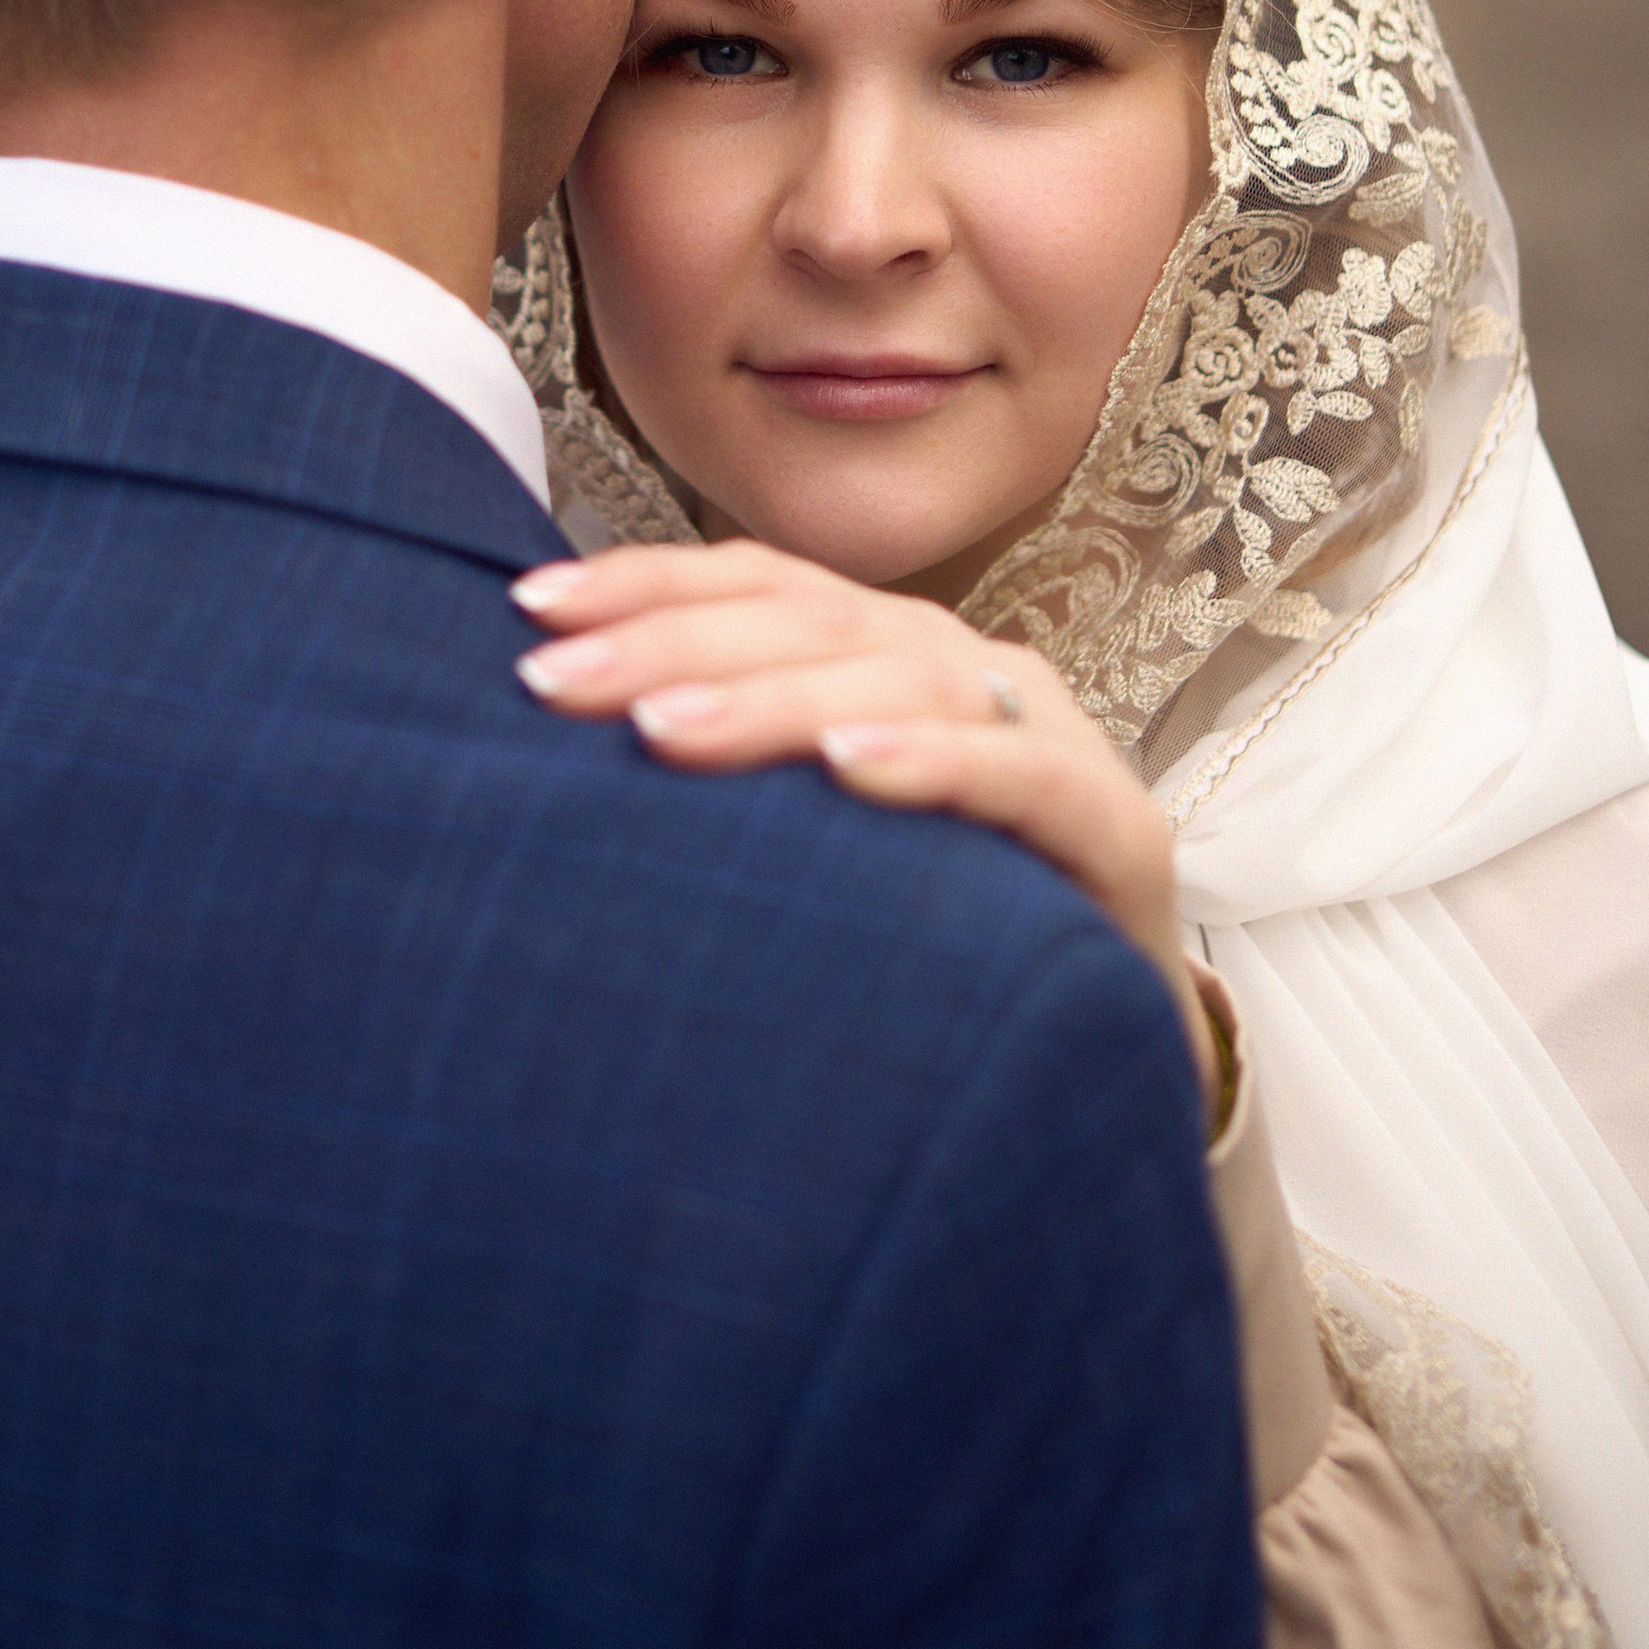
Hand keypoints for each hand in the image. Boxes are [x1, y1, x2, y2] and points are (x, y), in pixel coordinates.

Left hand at [512, 541, 1215, 1116]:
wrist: (1102, 1064)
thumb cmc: (931, 944)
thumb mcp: (812, 847)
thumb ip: (724, 784)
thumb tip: (547, 744)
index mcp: (892, 657)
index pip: (764, 587)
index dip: (648, 584)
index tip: (529, 608)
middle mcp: (971, 674)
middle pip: (815, 621)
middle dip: (673, 642)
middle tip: (555, 681)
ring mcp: (1051, 743)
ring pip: (906, 679)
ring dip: (778, 700)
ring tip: (665, 729)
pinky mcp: (1118, 834)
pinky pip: (1023, 776)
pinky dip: (936, 760)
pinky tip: (852, 768)